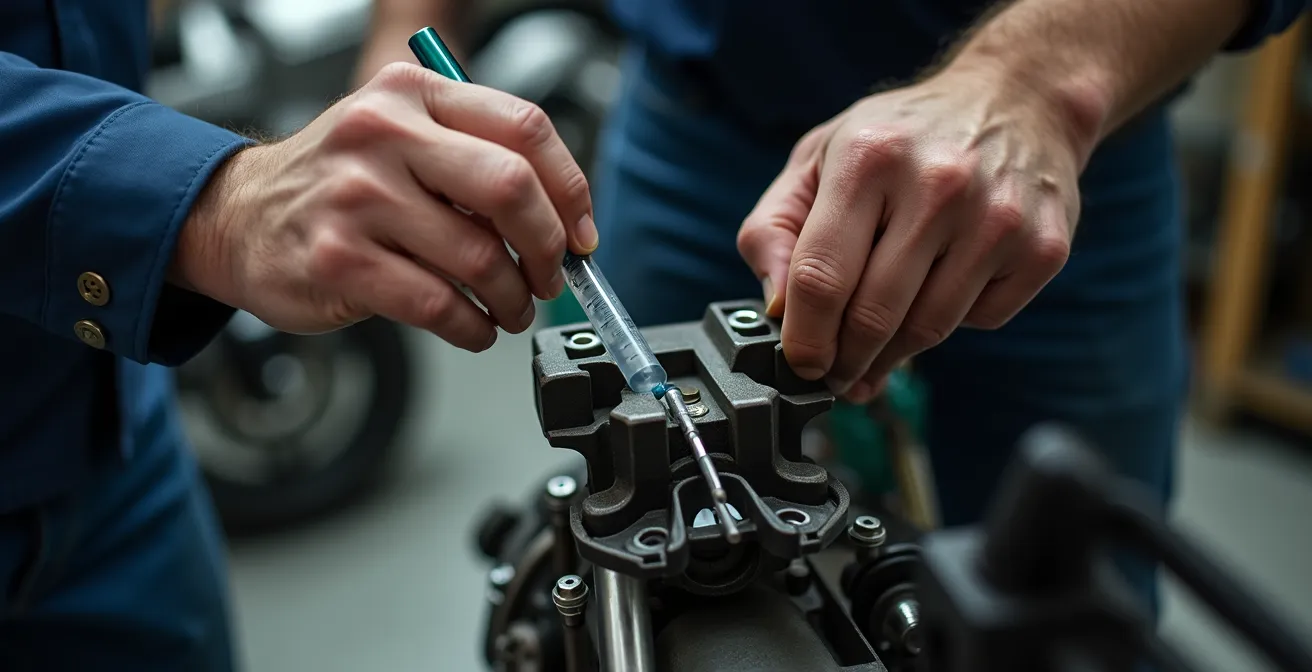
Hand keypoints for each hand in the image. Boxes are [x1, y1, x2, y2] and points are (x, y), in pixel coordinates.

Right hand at [177, 63, 596, 351]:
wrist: (237, 216)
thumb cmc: (336, 181)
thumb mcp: (401, 134)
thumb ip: (476, 156)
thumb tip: (564, 222)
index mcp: (413, 94)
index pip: (525, 128)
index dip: (570, 189)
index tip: (582, 233)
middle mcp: (384, 134)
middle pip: (512, 188)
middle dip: (549, 247)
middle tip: (551, 276)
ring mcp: (358, 197)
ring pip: (480, 258)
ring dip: (514, 298)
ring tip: (511, 308)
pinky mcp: (340, 261)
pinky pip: (440, 305)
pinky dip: (474, 328)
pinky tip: (474, 327)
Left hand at [737, 66, 1087, 402]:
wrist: (1018, 101)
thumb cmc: (901, 138)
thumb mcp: (819, 158)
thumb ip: (776, 229)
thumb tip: (776, 308)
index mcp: (869, 156)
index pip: (821, 275)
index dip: (804, 338)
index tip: (800, 365)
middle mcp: (938, 184)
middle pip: (873, 315)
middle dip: (845, 360)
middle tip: (835, 375)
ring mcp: (997, 218)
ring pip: (927, 329)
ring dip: (893, 356)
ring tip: (875, 353)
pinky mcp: (1042, 247)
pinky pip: (980, 320)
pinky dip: (954, 322)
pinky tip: (943, 290)